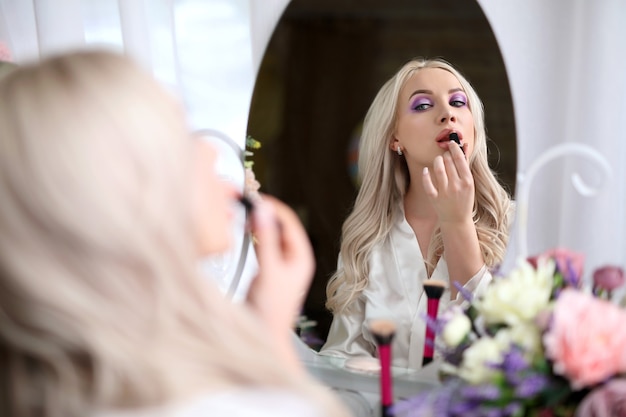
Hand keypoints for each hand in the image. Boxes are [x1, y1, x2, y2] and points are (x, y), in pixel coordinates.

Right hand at [246, 195, 313, 334]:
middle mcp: (293, 258)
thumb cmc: (271, 309)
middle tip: (245, 202)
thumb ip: (265, 239)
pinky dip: (253, 236)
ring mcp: (281, 264)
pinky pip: (262, 245)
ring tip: (243, 212)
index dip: (274, 208)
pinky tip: (243, 231)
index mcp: (302, 256)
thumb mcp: (268, 270)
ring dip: (258, 224)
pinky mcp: (268, 270)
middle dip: (265, 214)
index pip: (289, 222)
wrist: (263, 336)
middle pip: (280, 226)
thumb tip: (264, 210)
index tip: (255, 197)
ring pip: (270, 235)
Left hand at [422, 141, 473, 223]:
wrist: (457, 220)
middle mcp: (456, 186)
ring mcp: (445, 192)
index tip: (451, 143)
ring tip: (438, 161)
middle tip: (445, 154)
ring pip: (438, 169)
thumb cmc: (464, 200)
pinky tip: (426, 170)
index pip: (459, 159)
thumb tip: (463, 146)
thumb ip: (465, 166)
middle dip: (446, 154)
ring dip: (437, 161)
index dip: (454, 148)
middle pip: (448, 162)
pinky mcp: (434, 198)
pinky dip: (426, 174)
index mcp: (467, 181)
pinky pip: (427, 183)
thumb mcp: (469, 184)